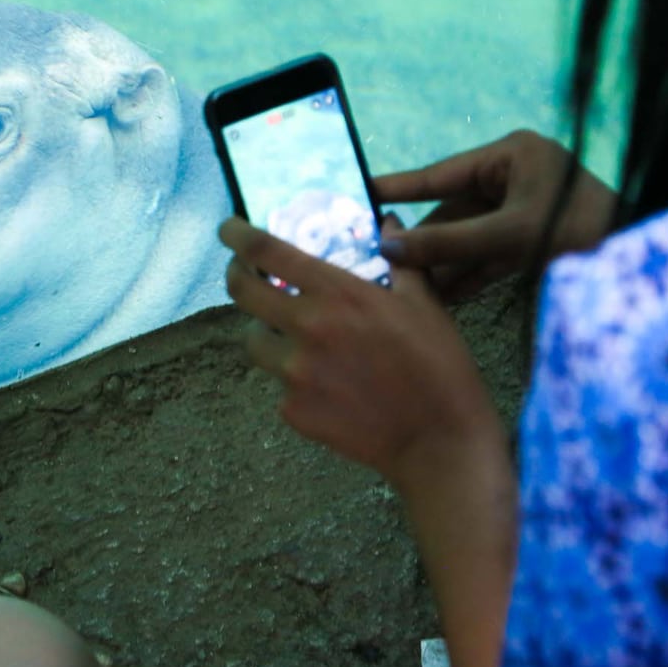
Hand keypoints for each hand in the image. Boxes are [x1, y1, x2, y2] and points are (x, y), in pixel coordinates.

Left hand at [218, 216, 498, 487]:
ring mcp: (294, 373)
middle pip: (242, 292)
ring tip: (290, 333)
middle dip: (236, 275)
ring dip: (264, 329)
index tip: (228, 228)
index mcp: (337, 294)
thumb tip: (385, 225)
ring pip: (253, 339)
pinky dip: (292, 376)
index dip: (238, 235)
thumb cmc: (439, 367)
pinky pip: (277, 382)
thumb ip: (398, 261)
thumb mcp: (425, 304)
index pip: (267, 251)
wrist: (438, 442)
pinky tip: (324, 381)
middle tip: (244, 272)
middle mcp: (306, 328)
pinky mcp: (292, 410)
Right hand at [374, 129, 616, 300]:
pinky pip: (486, 257)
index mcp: (511, 157)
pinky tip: (435, 297)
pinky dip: (464, 276)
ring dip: (438, 264)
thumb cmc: (581, 230)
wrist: (644, 264)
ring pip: (466, 238)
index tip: (359, 192)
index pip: (441, 174)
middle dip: (420, 241)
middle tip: (377, 259)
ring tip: (399, 286)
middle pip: (451, 210)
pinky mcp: (532, 243)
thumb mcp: (510, 235)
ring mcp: (523, 212)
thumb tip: (389, 248)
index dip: (400, 187)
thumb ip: (448, 243)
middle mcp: (514, 179)